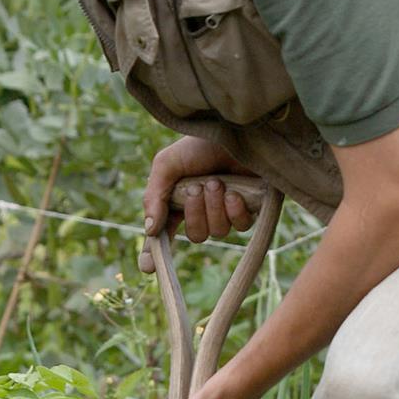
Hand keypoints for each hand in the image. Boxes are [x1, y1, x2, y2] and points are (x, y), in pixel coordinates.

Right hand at [140, 138, 263, 273]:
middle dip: (195, 213)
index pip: (165, 234)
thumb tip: (150, 230)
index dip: (155, 253)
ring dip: (215, 207)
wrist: (236, 130)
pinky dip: (234, 210)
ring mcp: (228, 212)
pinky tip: (235, 192)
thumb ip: (154, 195)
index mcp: (179, 201)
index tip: (147, 268)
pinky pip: (239, 227)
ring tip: (217, 182)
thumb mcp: (168, 164)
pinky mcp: (251, 210)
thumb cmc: (200, 144)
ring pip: (217, 233)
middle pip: (195, 236)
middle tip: (198, 186)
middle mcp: (203, 210)